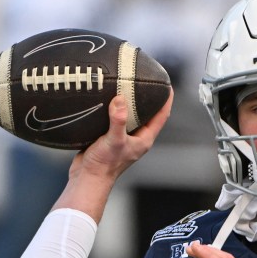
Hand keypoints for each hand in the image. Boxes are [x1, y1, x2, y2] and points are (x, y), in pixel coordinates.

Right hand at [53, 89, 172, 220]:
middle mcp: (136, 138)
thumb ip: (118, 121)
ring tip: (126, 84)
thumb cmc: (104, 165)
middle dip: (148, 98)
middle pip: (147, 113)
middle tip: (146, 80)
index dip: (167, 100)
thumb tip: (121, 100)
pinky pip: (114, 118)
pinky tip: (106, 98)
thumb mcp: (114, 140)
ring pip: (130, 115)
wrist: (87, 178)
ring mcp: (123, 137)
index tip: (168, 85)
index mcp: (144, 139)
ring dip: (129, 102)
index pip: (162, 116)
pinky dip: (113, 108)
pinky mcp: (109, 137)